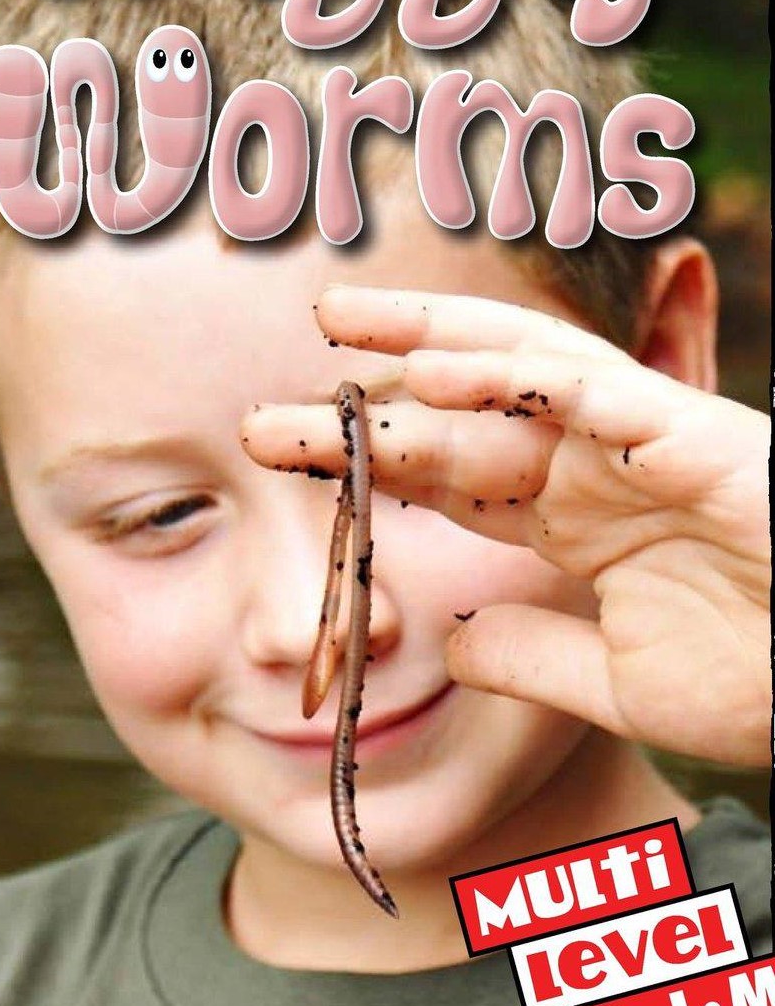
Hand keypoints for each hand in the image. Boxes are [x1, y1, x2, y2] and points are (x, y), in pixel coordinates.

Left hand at [242, 284, 770, 768]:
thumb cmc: (762, 677)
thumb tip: (455, 639)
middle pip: (465, 408)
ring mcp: (648, 444)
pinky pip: (606, 394)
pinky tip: (445, 368)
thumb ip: (533, 655)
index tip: (278, 447)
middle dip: (373, 388)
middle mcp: (598, 465)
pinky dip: (529, 378)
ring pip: (525, 372)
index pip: (447, 473)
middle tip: (281, 371)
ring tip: (343, 324)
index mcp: (572, 516)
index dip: (365, 455)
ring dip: (434, 343)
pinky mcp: (703, 441)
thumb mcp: (615, 682)